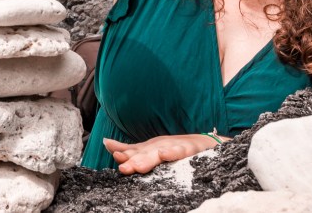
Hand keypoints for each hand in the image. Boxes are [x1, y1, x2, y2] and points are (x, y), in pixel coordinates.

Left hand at [103, 133, 222, 174]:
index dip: (124, 155)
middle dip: (133, 161)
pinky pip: (181, 152)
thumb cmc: (174, 148)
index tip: (115, 158)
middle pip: (145, 154)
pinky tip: (165, 154)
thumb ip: (129, 149)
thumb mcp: (150, 149)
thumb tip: (105, 143)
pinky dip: (173, 152)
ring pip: (160, 153)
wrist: (206, 143)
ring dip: (148, 159)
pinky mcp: (189, 149)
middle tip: (123, 168)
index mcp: (150, 149)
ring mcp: (174, 146)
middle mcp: (160, 146)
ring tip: (138, 165)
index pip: (134, 153)